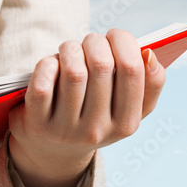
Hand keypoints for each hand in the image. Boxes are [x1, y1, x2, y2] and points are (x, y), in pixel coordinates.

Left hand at [7, 29, 165, 186]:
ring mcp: (66, 130)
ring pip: (73, 71)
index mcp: (126, 125)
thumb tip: (149, 53)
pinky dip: (48, 64)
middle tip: (90, 41)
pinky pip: (44, 83)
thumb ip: (147, 84)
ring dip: (70, 49)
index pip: (133, 71)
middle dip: (95, 41)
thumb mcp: (125, 109)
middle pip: (102, 65)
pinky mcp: (38, 124)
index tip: (115, 35)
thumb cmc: (93, 116)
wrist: (51, 151)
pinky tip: (52, 64)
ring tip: (70, 49)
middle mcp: (97, 131)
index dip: (124, 42)